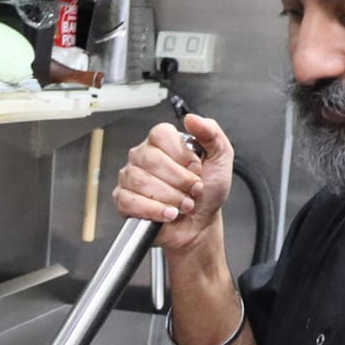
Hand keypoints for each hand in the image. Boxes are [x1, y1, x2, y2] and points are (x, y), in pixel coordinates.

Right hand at [112, 112, 232, 252]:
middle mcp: (143, 156)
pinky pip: (131, 201)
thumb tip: (192, 119)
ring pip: (141, 181)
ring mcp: (130, 177)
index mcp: (163, 142)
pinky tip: (168, 214)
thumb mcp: (221, 158)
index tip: (195, 168)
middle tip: (192, 190)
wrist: (200, 225)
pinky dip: (154, 210)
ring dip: (170, 198)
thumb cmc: (208, 194)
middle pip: (151, 159)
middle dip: (179, 181)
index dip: (182, 155)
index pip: (161, 135)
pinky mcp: (124, 200)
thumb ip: (212, 134)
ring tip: (183, 204)